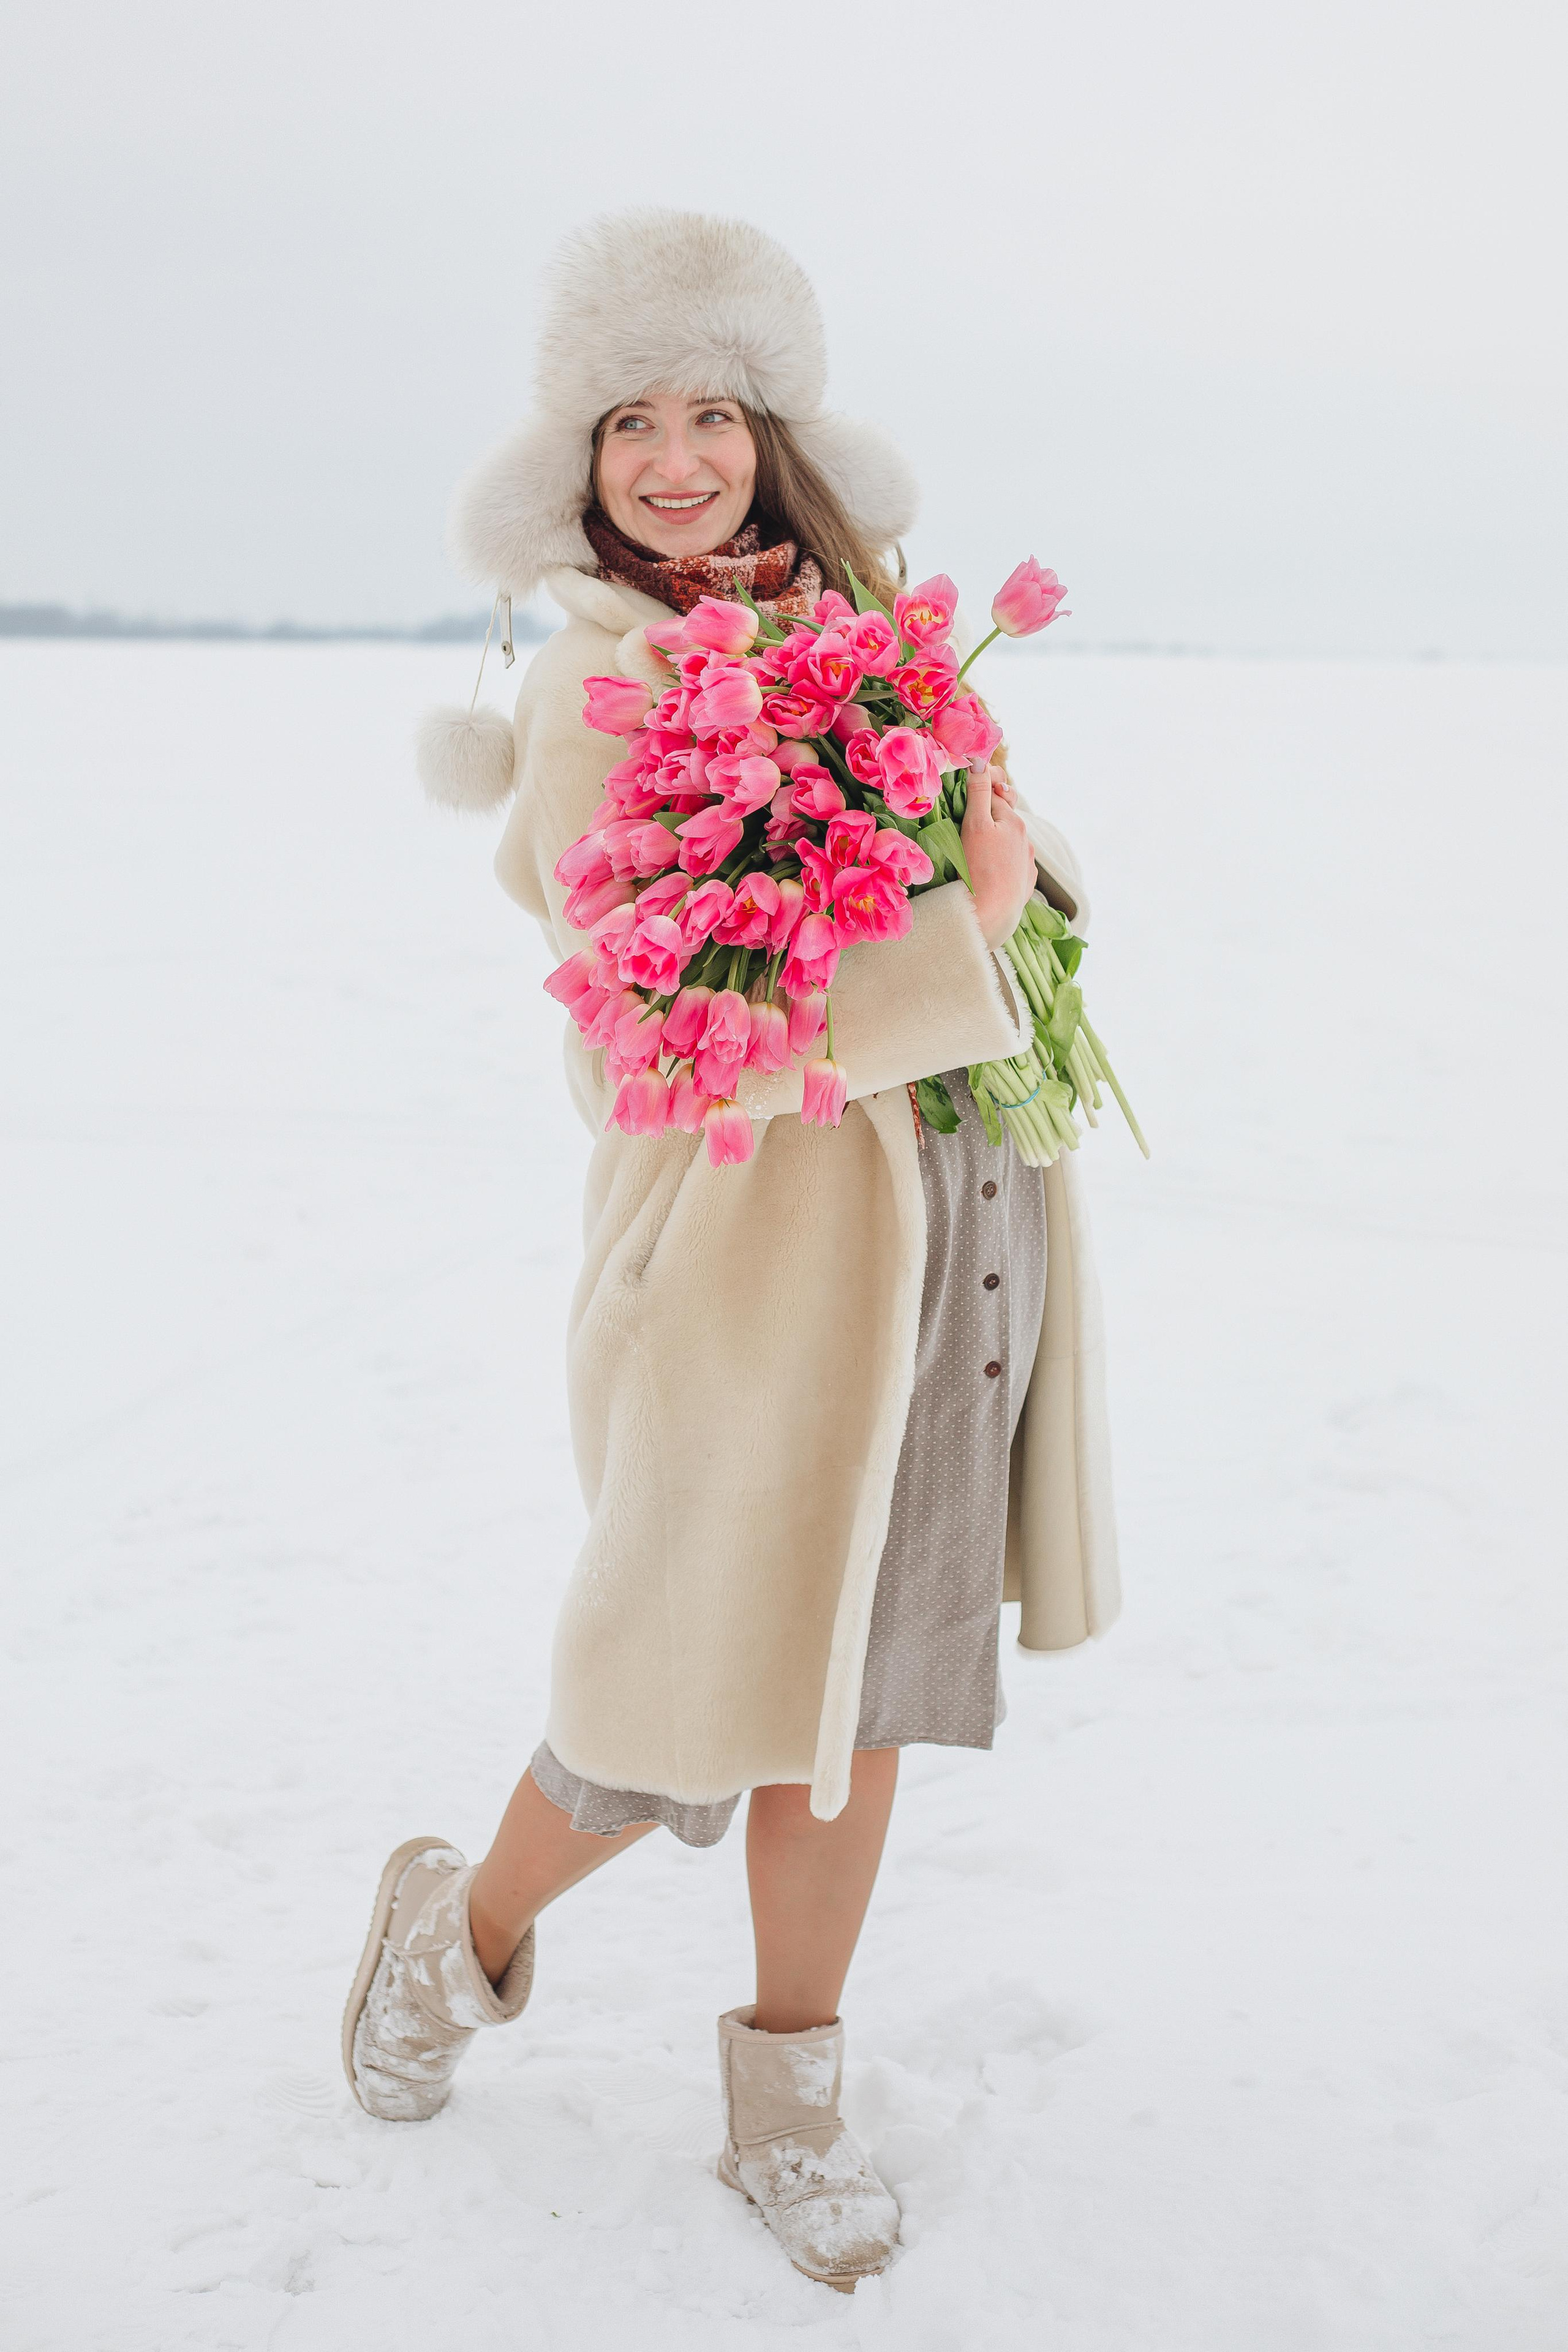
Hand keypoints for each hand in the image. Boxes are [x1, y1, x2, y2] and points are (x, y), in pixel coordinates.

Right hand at [961, 764, 1034, 948]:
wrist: (991, 915)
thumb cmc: (978, 868)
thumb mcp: (974, 824)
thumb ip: (978, 791)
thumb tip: (979, 758)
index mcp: (1013, 822)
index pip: (993, 798)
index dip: (977, 797)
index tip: (962, 803)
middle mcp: (1025, 840)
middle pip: (1002, 821)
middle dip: (987, 822)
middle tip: (965, 835)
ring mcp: (1027, 864)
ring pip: (1008, 845)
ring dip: (995, 845)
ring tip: (976, 859)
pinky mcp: (1025, 885)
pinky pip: (1012, 868)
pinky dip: (1001, 867)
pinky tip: (988, 876)